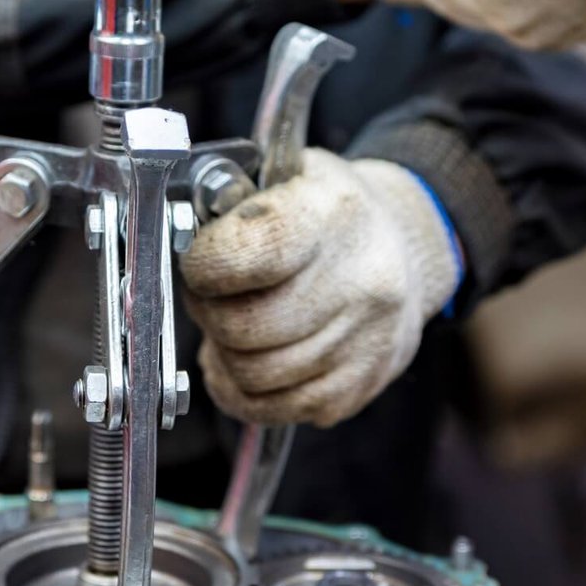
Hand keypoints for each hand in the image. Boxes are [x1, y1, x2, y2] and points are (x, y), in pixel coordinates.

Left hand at [179, 150, 458, 426]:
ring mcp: (364, 341)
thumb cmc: (328, 215)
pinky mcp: (358, 388)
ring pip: (250, 374)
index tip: (200, 262)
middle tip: (213, 297)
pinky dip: (243, 390)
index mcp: (332, 212)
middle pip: (242, 326)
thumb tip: (181, 244)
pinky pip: (269, 408)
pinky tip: (248, 359)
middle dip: (210, 313)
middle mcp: (359, 281)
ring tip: (236, 324)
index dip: (204, 265)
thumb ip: (230, 201)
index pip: (243, 255)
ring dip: (226, 352)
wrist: (404, 250)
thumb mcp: (286, 176)